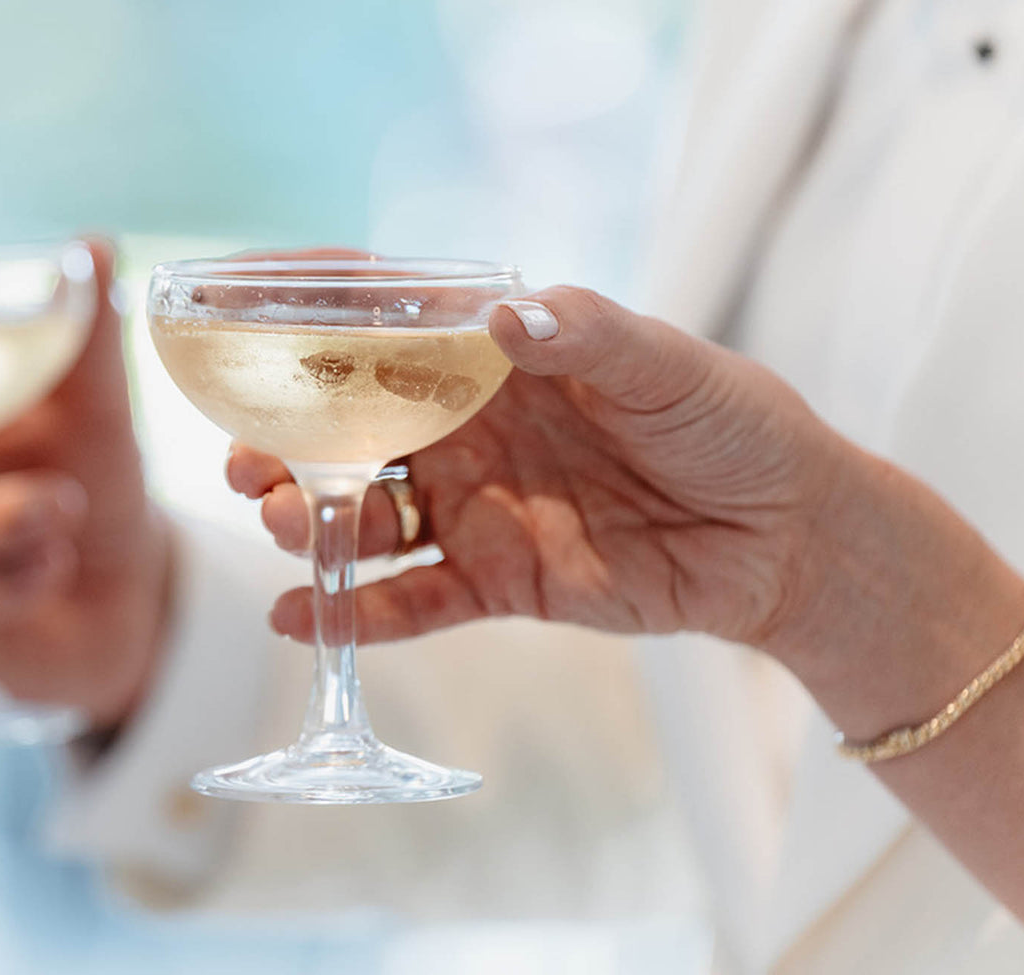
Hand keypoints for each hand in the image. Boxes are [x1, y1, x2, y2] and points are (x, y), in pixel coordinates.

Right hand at [229, 286, 850, 649]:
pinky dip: (354, 613)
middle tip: (244, 460)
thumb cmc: (734, 423)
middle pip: (349, 435)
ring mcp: (475, 509)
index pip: (386, 336)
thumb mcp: (667, 365)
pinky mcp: (496, 583)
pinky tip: (297, 616)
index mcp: (497, 361)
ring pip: (363, 516)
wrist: (788, 536)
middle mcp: (468, 431)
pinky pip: (409, 601)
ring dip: (307, 521)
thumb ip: (585, 336)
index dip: (311, 329)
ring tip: (279, 522)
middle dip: (285, 444)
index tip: (235, 320)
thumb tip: (500, 316)